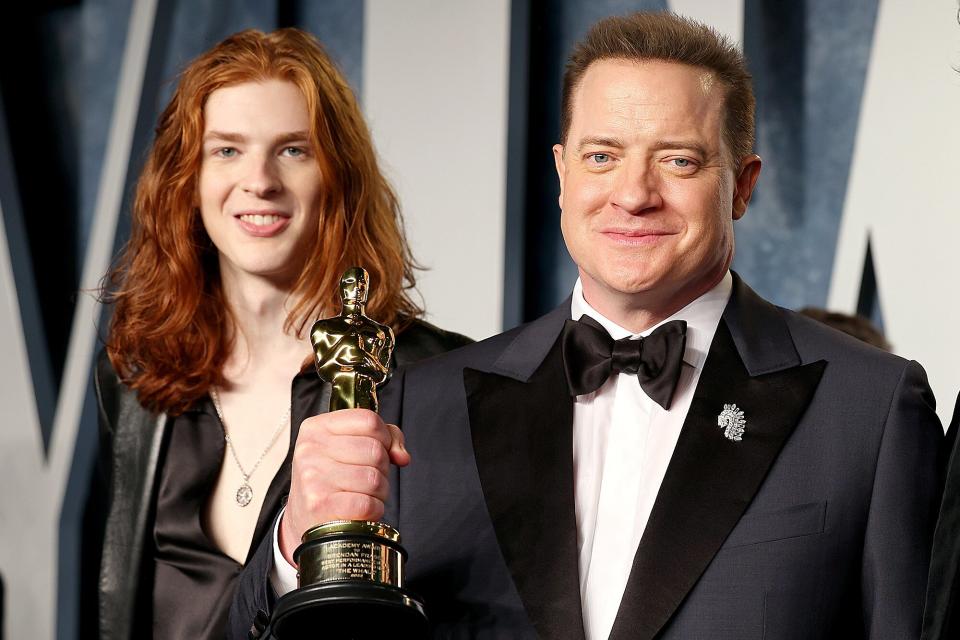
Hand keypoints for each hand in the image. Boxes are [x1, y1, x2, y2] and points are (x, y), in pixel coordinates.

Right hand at [279, 408, 409, 565]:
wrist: (305, 517)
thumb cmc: (333, 478)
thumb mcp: (349, 446)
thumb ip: (383, 438)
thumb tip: (402, 456)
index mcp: (316, 427)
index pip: (369, 420)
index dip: (385, 437)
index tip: (381, 450)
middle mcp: (310, 449)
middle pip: (375, 450)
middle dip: (383, 468)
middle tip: (368, 478)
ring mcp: (312, 477)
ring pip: (374, 479)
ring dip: (379, 491)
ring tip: (364, 494)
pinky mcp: (319, 505)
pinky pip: (367, 504)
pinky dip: (374, 510)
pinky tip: (361, 510)